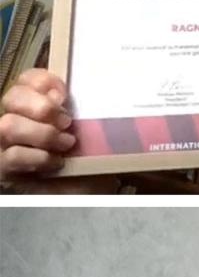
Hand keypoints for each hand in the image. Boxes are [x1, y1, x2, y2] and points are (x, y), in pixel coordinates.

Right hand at [0, 69, 116, 192]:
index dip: (42, 80)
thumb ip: (89, 114)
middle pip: (11, 97)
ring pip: (7, 125)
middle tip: (67, 122)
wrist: (88, 196)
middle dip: (41, 107)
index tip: (64, 94)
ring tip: (66, 144)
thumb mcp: (95, 135)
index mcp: (35, 107)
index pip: (25, 80)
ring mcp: (6, 145)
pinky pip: (12, 156)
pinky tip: (56, 163)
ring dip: (42, 133)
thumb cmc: (90, 163)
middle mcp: (16, 121)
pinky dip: (38, 157)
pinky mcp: (5, 169)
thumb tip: (110, 95)